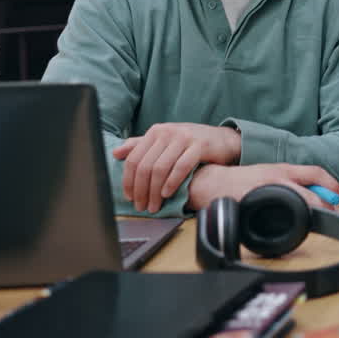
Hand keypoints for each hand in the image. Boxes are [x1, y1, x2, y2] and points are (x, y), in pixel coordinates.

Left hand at [113, 123, 241, 212]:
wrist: (222, 139)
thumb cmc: (191, 143)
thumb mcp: (165, 141)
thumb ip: (141, 146)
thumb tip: (116, 153)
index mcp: (155, 131)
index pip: (134, 159)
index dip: (129, 181)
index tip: (130, 197)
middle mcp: (167, 132)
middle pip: (145, 166)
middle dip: (141, 190)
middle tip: (142, 206)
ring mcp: (184, 138)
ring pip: (160, 168)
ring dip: (154, 191)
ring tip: (154, 205)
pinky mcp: (199, 145)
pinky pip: (180, 167)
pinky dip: (171, 183)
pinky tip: (167, 194)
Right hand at [187, 163, 338, 211]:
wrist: (213, 183)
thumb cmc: (244, 179)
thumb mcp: (271, 172)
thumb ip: (292, 180)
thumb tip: (318, 194)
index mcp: (282, 169)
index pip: (314, 172)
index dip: (332, 184)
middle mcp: (277, 180)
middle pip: (310, 194)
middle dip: (328, 207)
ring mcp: (265, 194)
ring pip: (297, 206)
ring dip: (312, 216)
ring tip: (323, 223)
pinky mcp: (254, 208)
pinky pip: (276, 219)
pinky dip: (288, 225)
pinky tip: (294, 230)